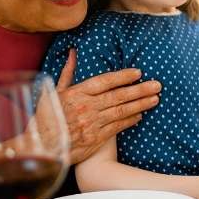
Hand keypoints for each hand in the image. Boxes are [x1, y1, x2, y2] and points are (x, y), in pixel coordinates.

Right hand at [56, 48, 161, 163]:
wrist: (41, 145)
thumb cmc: (46, 117)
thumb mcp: (54, 92)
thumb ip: (67, 73)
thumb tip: (74, 53)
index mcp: (76, 93)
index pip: (104, 81)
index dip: (123, 76)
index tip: (138, 73)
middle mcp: (86, 107)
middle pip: (118, 96)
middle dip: (140, 90)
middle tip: (157, 85)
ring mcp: (92, 123)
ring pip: (121, 111)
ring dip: (140, 104)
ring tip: (155, 99)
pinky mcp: (95, 138)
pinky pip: (117, 127)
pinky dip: (130, 120)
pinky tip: (140, 115)